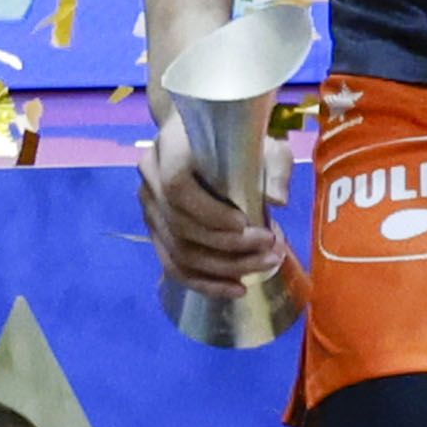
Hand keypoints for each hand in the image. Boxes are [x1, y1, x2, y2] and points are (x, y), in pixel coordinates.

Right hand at [134, 95, 289, 297]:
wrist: (211, 138)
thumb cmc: (239, 138)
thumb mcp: (265, 143)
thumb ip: (274, 165)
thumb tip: (277, 200)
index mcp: (169, 147)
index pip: (176, 186)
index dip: (209, 211)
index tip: (246, 222)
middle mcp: (149, 178)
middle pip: (180, 225)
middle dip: (228, 246)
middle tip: (271, 249)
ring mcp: (149, 207)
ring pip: (178, 251)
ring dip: (224, 267)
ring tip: (264, 265)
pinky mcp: (156, 231)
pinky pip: (173, 266)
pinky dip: (205, 283)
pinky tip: (236, 288)